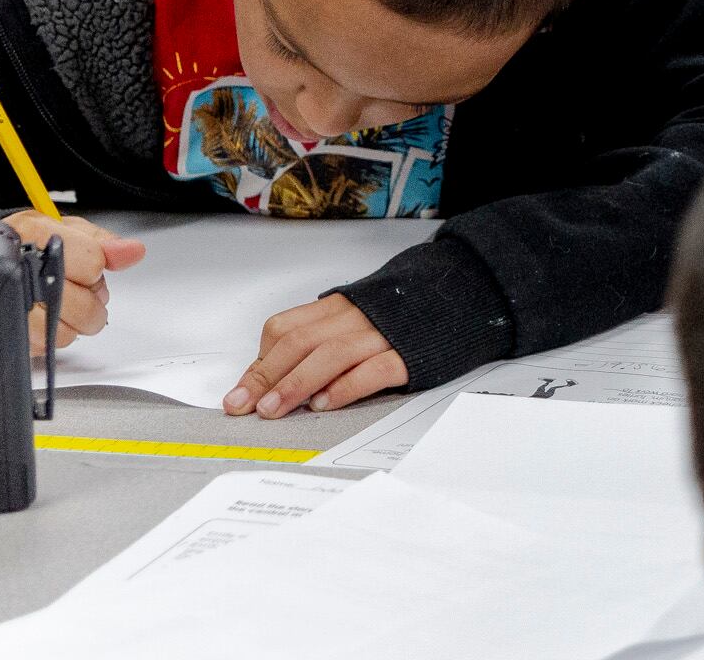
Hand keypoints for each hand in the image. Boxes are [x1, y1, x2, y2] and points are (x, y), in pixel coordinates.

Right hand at [4, 212, 145, 355]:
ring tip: (63, 307)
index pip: (92, 264)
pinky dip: (51, 336)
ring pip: (64, 331)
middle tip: (80, 292)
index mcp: (37, 235)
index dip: (96, 270)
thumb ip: (101, 242)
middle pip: (82, 304)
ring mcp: (11, 302)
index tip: (88, 269)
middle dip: (90, 302)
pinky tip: (45, 317)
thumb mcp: (65, 230)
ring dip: (72, 323)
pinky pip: (44, 346)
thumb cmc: (30, 243)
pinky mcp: (8, 329)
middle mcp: (20, 269)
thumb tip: (132, 252)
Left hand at [226, 293, 406, 417]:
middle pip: (300, 341)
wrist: (461, 294)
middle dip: (266, 376)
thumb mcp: (357, 314)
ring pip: (330, 354)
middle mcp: (357, 316)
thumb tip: (275, 374)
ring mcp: (384, 334)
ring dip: (295, 383)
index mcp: (340, 305)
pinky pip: (372, 370)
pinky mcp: (409, 354)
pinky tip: (325, 404)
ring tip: (274, 410)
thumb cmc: (402, 313)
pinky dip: (344, 388)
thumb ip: (322, 335)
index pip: (286, 328)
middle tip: (244, 404)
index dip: (260, 360)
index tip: (242, 389)